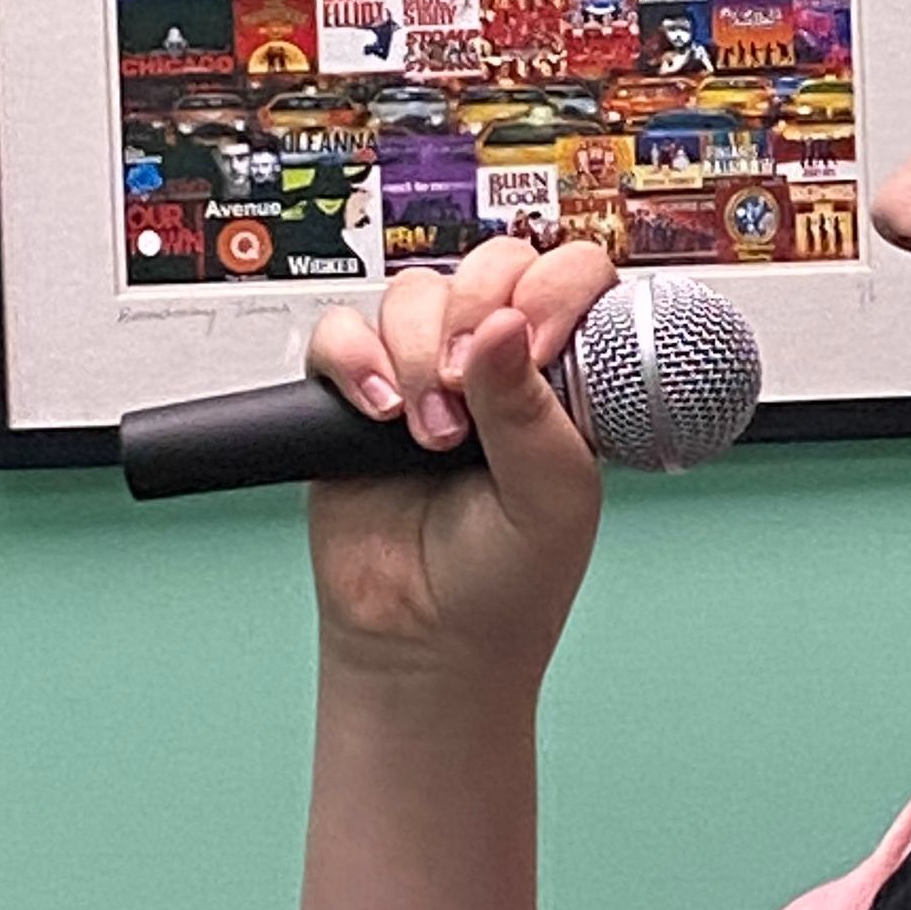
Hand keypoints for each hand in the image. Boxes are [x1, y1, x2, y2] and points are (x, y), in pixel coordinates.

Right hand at [304, 236, 617, 688]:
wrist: (425, 643)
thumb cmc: (509, 581)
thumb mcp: (552, 499)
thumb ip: (531, 410)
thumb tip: (504, 325)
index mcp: (566, 378)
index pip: (571, 277)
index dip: (553, 291)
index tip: (535, 347)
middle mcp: (496, 365)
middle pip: (486, 266)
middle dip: (475, 313)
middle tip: (470, 392)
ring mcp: (424, 373)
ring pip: (412, 291)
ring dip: (414, 352)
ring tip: (430, 433)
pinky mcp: (356, 394)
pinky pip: (338, 330)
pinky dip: (352, 360)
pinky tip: (380, 414)